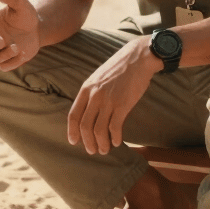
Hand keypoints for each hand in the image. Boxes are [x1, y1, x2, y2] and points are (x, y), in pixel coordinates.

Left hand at [67, 36, 160, 155]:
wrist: (138, 58)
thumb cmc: (119, 68)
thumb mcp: (98, 77)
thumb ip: (91, 93)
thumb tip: (86, 112)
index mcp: (86, 88)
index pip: (73, 115)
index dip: (72, 131)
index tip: (74, 141)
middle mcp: (95, 95)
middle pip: (85, 126)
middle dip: (87, 142)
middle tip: (92, 150)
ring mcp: (108, 100)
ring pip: (99, 130)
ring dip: (101, 144)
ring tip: (104, 149)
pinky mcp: (123, 104)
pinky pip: (115, 127)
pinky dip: (115, 138)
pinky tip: (117, 142)